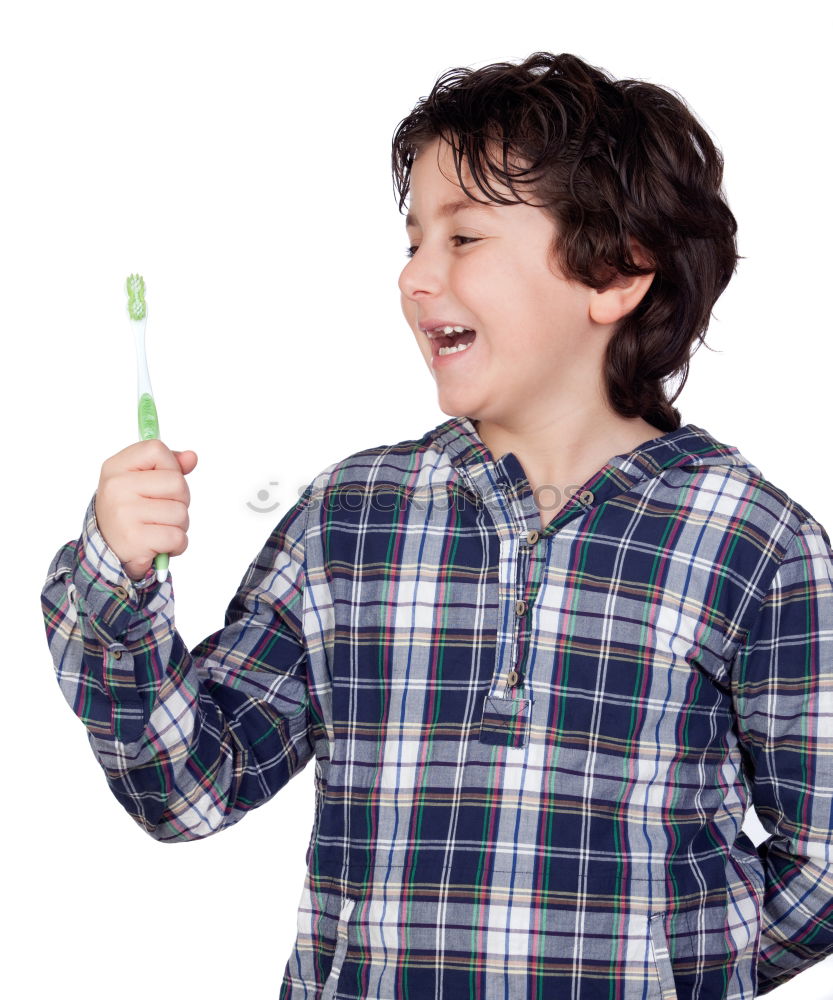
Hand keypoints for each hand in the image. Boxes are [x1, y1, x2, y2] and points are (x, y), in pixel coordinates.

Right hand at [94, 440, 197, 581]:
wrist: (108, 550)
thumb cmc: (129, 511)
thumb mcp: (140, 481)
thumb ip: (168, 466)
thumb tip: (191, 457)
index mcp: (116, 467)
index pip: (157, 449)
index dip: (171, 466)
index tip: (162, 483)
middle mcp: (117, 487)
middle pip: (177, 483)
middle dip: (180, 500)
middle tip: (163, 511)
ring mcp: (124, 513)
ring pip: (180, 512)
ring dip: (179, 525)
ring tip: (159, 529)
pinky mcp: (135, 539)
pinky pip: (177, 537)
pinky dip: (177, 545)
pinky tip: (161, 545)